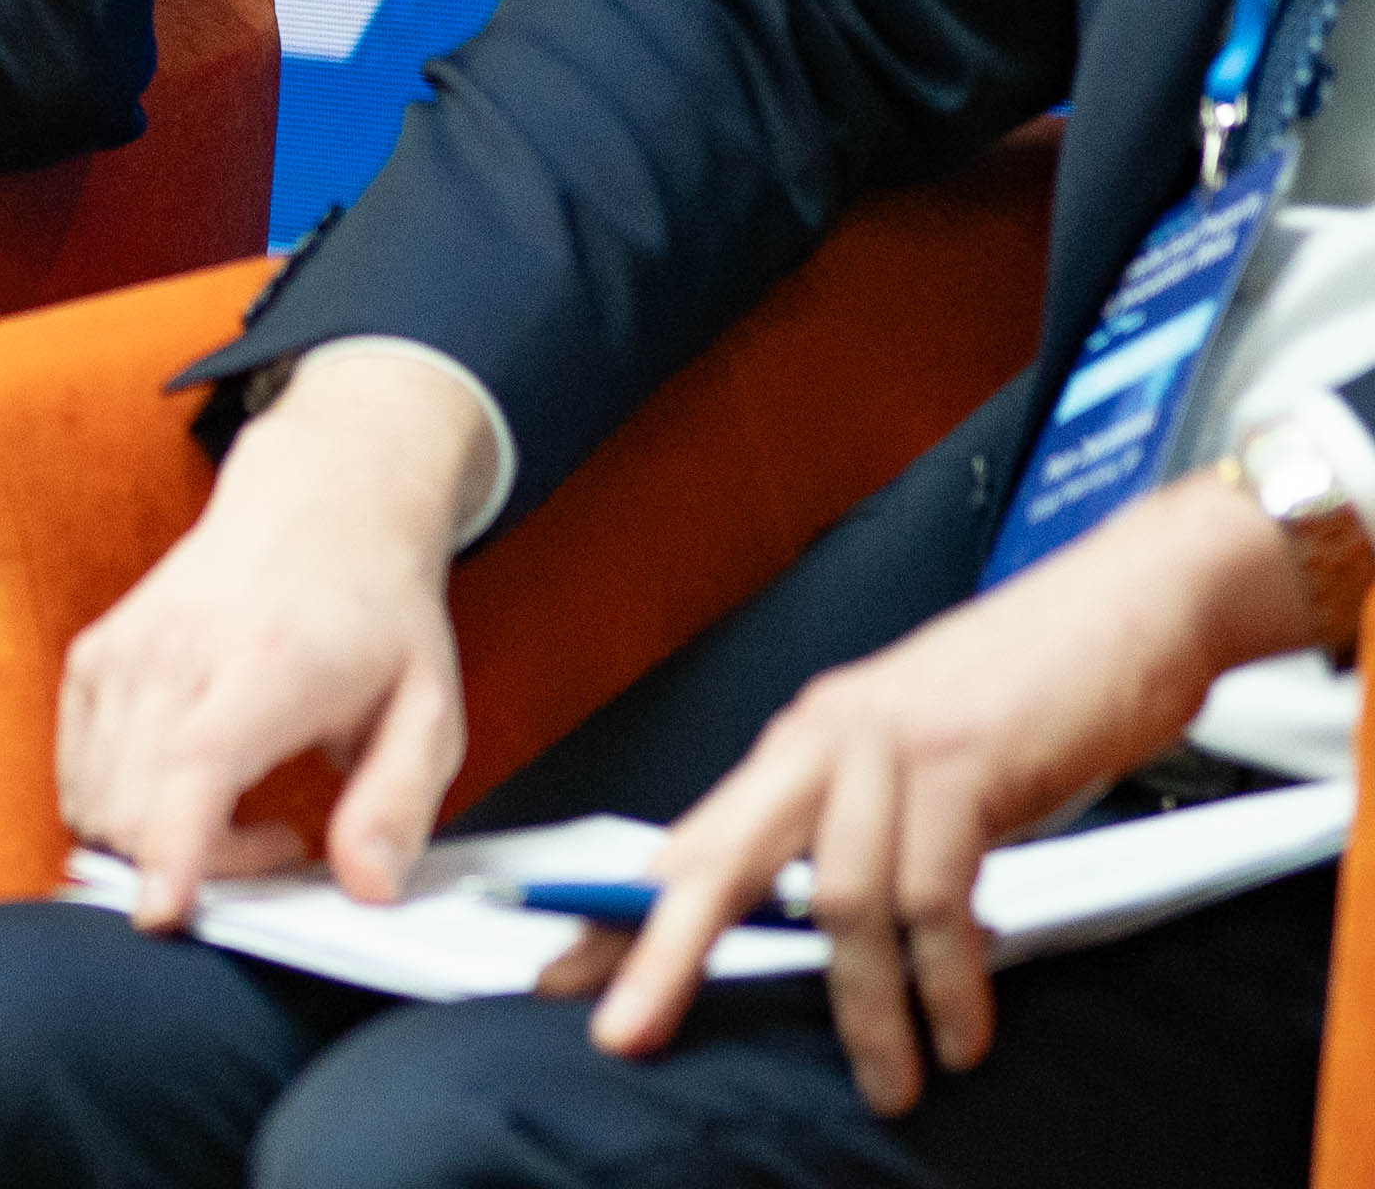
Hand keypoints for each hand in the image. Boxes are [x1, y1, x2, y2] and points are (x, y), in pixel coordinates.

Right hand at [61, 343, 492, 925]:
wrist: (313, 509)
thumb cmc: (376, 616)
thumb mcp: (430, 711)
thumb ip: (399, 805)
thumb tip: (365, 890)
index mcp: (266, 663)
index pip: (195, 765)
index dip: (173, 849)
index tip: (161, 914)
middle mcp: (177, 651)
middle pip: (134, 803)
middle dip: (192, 870)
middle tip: (277, 846)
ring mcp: (122, 649)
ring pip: (93, 797)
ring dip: (153, 844)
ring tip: (235, 814)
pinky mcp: (91, 657)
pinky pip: (75, 771)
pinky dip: (115, 809)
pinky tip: (183, 790)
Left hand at [568, 462, 1306, 1108]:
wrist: (1122, 607)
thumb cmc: (1023, 692)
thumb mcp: (913, 765)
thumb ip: (853, 831)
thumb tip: (801, 920)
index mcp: (801, 744)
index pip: (691, 841)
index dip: (621, 914)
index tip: (565, 977)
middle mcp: (824, 741)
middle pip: (718, 860)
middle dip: (664, 953)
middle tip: (629, 1032)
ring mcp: (889, 748)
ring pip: (839, 897)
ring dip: (865, 1005)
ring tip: (890, 1080)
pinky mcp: (965, 764)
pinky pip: (935, 892)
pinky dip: (949, 976)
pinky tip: (961, 1030)